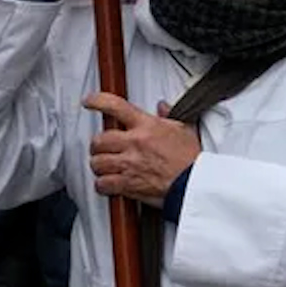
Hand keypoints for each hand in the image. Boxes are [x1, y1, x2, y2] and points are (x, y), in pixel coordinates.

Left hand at [84, 94, 201, 206]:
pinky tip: (109, 184)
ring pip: (97, 163)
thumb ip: (169, 116)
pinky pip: (102, 184)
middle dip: (98, 146)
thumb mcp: (184, 130)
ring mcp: (129, 164)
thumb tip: (162, 107)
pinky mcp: (128, 184)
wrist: (196, 184)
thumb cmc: (192, 159)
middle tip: (104, 149)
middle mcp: (134, 143)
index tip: (89, 102)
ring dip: (99, 166)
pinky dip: (103, 185)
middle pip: (99, 140)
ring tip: (106, 167)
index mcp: (147, 126)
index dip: (97, 101)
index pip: (115, 106)